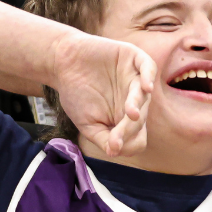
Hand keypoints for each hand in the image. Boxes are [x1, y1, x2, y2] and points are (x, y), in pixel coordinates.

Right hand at [52, 32, 156, 156]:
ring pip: (144, 97)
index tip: (111, 145)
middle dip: (127, 129)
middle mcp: (135, 100)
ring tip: (129, 114)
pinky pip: (148, 68)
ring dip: (136, 106)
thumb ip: (102, 138)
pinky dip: (149, 77)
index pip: (138, 137)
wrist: (62, 63)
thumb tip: (114, 153)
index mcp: (126, 118)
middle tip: (113, 137)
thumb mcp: (86, 122)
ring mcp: (135, 79)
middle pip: (140, 120)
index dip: (127, 144)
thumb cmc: (76, 94)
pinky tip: (146, 88)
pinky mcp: (133, 58)